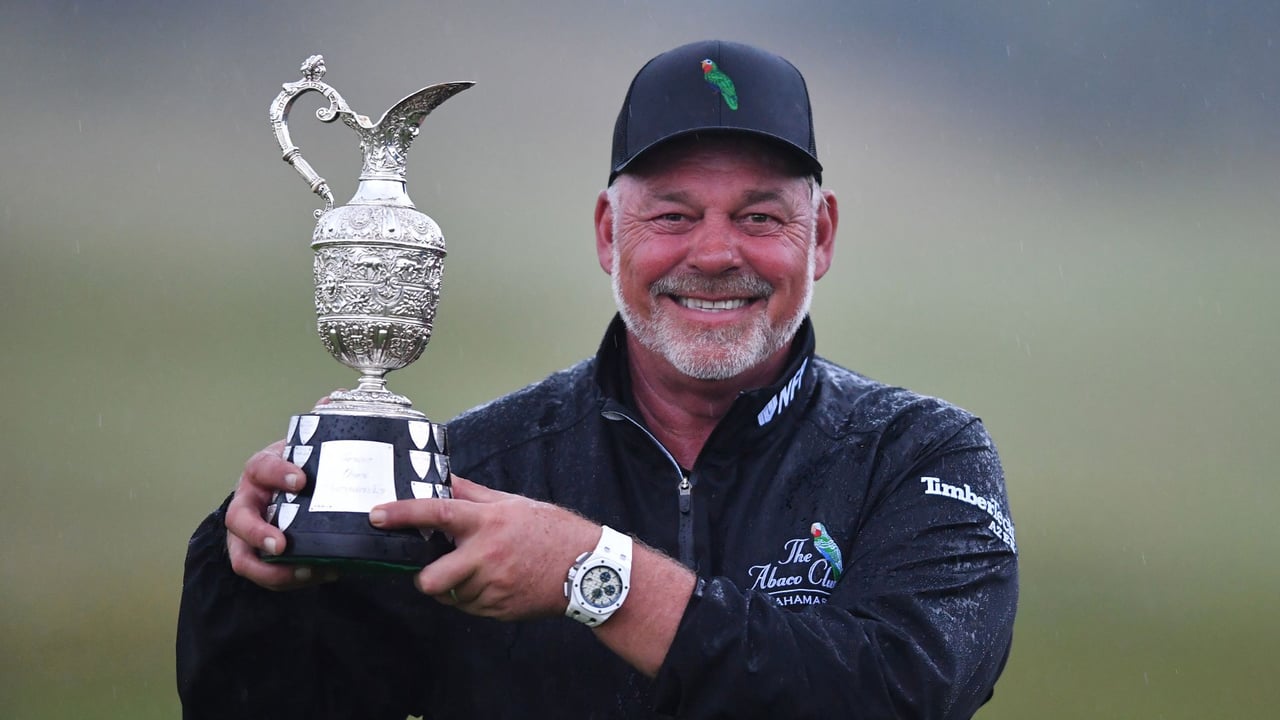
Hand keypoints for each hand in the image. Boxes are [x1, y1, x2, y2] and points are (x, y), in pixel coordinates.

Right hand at [225, 440, 335, 589]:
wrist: (292, 483)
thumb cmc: (302, 469)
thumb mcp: (307, 456)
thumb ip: (322, 461)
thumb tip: (361, 465)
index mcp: (259, 472)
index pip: (262, 468)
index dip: (278, 474)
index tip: (301, 481)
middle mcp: (247, 503)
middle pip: (238, 520)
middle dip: (258, 534)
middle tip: (282, 546)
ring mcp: (247, 533)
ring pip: (244, 558)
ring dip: (274, 570)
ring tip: (309, 570)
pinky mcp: (258, 556)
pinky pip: (268, 573)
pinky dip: (294, 578)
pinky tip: (324, 573)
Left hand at [369, 476, 599, 620]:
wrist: (587, 568)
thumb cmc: (550, 531)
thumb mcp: (511, 504)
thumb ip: (472, 494)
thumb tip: (442, 479)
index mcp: (487, 522)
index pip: (437, 513)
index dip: (403, 514)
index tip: (377, 514)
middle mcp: (486, 555)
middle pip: (431, 579)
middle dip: (424, 578)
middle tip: (432, 569)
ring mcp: (492, 586)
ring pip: (451, 595)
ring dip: (455, 586)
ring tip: (480, 571)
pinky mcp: (499, 609)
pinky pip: (470, 607)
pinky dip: (473, 597)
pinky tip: (494, 583)